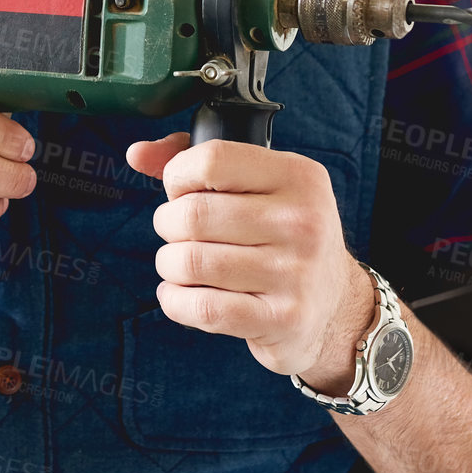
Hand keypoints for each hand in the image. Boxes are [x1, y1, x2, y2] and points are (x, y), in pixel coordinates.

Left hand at [126, 131, 375, 393]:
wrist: (334, 306)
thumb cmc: (280, 236)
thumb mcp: (257, 186)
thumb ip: (194, 160)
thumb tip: (137, 153)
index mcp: (298, 176)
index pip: (210, 160)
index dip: (178, 176)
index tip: (181, 191)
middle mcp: (302, 221)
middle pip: (192, 214)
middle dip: (167, 224)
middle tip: (177, 233)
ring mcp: (296, 273)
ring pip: (190, 262)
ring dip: (169, 263)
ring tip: (179, 264)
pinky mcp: (283, 319)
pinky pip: (202, 309)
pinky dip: (174, 301)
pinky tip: (178, 295)